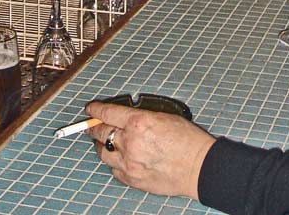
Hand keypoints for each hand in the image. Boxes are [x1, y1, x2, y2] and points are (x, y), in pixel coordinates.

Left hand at [85, 101, 214, 199]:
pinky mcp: (132, 180)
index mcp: (138, 122)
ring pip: (103, 153)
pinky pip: (114, 170)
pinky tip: (118, 159)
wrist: (198, 166)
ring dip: (101, 146)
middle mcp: (130, 142)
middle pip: (101, 132)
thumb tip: (126, 118)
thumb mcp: (164, 116)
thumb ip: (141, 117)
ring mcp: (129, 163)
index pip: (108, 113)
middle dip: (93, 127)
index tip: (91, 108)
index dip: (96, 109)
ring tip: (102, 142)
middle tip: (90, 125)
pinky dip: (114, 163)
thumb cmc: (187, 140)